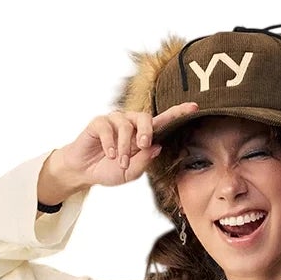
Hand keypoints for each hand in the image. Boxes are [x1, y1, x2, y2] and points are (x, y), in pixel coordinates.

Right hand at [50, 101, 200, 193]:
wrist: (85, 172)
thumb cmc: (110, 170)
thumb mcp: (130, 172)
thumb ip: (143, 161)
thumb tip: (157, 146)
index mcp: (142, 135)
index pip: (162, 121)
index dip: (178, 113)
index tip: (195, 107)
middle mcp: (130, 124)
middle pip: (145, 117)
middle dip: (146, 131)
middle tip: (142, 146)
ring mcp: (114, 121)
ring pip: (126, 126)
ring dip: (124, 147)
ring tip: (119, 161)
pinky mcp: (99, 122)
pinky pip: (107, 128)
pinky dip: (109, 143)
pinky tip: (109, 153)